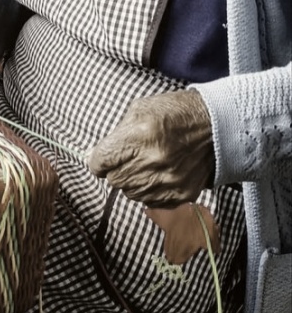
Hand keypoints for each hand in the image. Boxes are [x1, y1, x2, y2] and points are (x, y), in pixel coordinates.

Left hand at [88, 89, 213, 206]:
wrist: (215, 125)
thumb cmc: (174, 112)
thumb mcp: (138, 110)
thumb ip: (116, 135)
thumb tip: (97, 156)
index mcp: (139, 136)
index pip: (101, 161)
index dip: (97, 160)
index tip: (101, 158)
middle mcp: (153, 161)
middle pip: (114, 179)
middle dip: (115, 168)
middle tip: (128, 157)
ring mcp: (168, 180)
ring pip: (130, 193)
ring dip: (132, 180)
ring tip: (144, 164)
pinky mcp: (181, 193)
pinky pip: (150, 202)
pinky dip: (148, 191)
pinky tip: (156, 174)